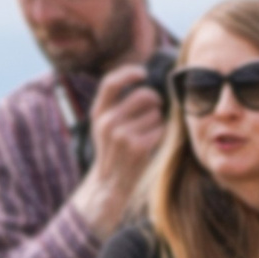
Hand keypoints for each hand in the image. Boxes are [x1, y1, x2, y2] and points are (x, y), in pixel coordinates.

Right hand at [74, 64, 168, 229]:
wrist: (109, 183)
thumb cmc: (113, 150)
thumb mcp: (104, 125)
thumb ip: (116, 104)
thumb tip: (144, 83)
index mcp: (98, 113)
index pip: (111, 82)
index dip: (129, 73)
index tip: (143, 73)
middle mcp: (108, 121)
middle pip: (143, 95)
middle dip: (155, 100)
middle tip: (155, 106)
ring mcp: (123, 135)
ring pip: (155, 113)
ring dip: (157, 120)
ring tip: (146, 132)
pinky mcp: (138, 147)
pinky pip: (160, 129)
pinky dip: (159, 133)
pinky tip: (150, 142)